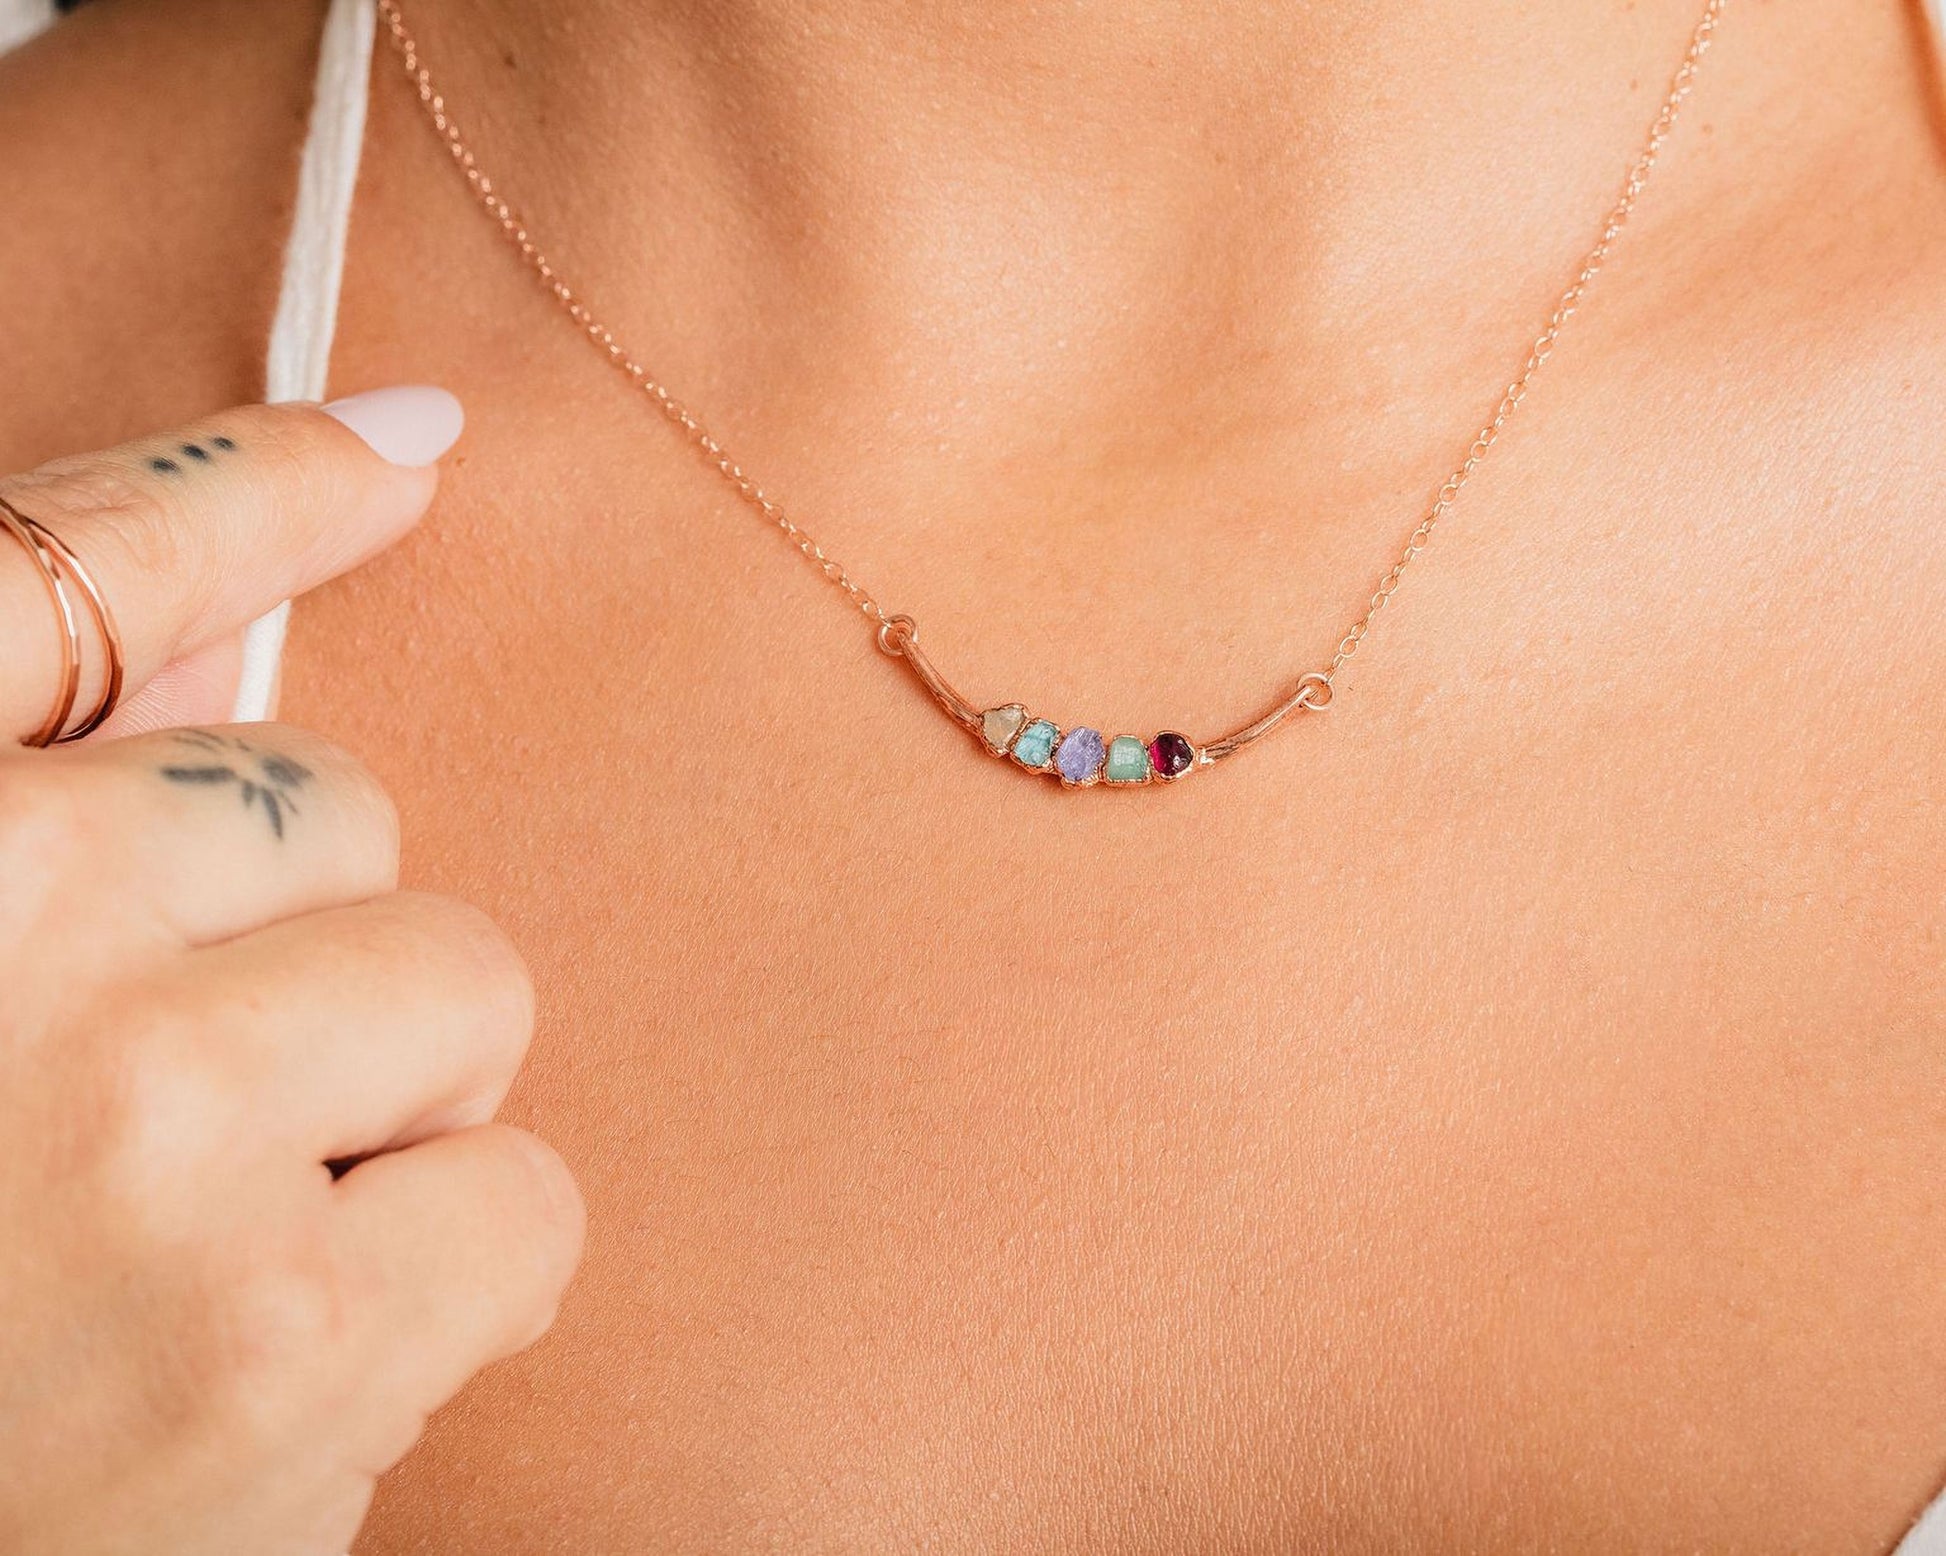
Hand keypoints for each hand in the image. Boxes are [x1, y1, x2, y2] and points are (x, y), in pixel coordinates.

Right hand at [0, 394, 585, 1554]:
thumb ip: (32, 828)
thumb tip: (226, 660)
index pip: (61, 573)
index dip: (250, 492)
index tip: (406, 447)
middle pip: (339, 813)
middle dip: (296, 959)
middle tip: (146, 1137)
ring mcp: (140, 1125)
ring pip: (465, 986)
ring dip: (386, 1116)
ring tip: (210, 1261)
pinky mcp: (279, 1338)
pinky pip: (526, 1200)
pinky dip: (450, 1279)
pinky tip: (287, 1370)